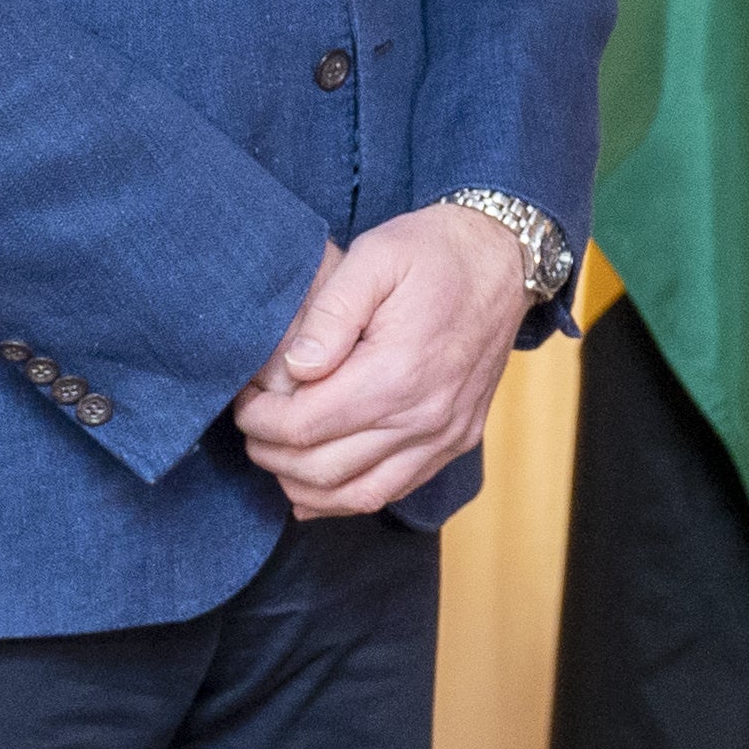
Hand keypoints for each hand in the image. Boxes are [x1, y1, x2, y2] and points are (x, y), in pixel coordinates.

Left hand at [232, 202, 533, 518]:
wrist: (505, 258)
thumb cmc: (434, 252)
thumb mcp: (375, 256)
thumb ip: (328, 314)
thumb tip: (293, 369)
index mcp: (397, 372)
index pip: (304, 426)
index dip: (259, 420)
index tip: (244, 400)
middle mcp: (425, 416)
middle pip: (322, 470)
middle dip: (271, 454)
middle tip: (251, 426)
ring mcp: (446, 434)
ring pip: (357, 495)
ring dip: (305, 486)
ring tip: (278, 456)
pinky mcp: (458, 439)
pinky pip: (395, 490)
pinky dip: (349, 496)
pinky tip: (320, 484)